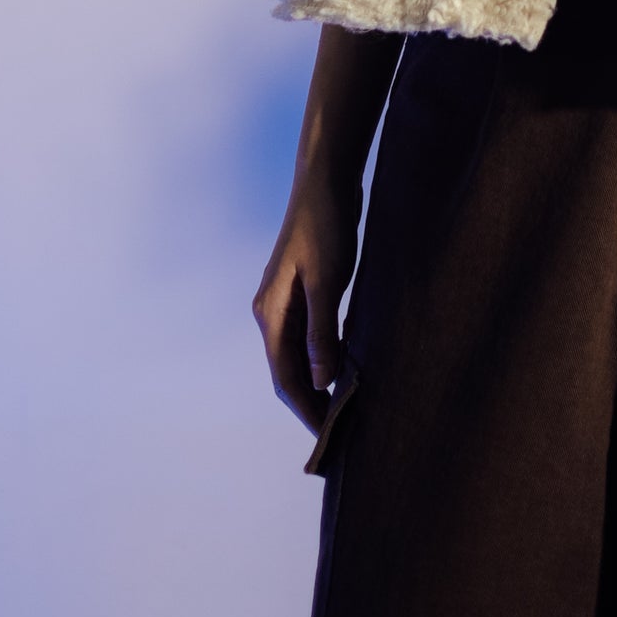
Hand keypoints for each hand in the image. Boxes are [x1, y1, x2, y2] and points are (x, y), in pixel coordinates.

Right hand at [252, 177, 361, 432]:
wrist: (326, 180)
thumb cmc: (325, 226)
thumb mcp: (326, 281)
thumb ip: (322, 331)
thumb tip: (322, 381)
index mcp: (271, 314)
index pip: (285, 377)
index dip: (307, 409)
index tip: (330, 436)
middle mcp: (272, 312)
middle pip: (289, 371)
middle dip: (311, 402)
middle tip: (342, 430)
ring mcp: (287, 301)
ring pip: (299, 355)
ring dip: (318, 381)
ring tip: (345, 407)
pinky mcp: (305, 290)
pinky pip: (310, 336)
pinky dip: (325, 356)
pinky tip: (344, 367)